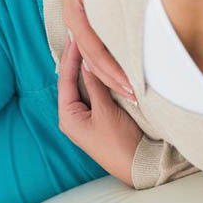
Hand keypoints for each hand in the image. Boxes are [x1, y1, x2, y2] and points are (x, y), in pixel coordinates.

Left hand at [57, 36, 142, 186]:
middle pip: (70, 82)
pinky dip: (94, 78)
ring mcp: (84, 118)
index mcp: (67, 117)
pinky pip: (92, 93)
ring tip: (85, 45)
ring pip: (81, 86)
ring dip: (84, 67)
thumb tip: (88, 63)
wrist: (137, 166)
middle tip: (77, 36)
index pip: (65, 80)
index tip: (74, 38)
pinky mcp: (97, 118)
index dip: (70, 58)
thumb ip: (96, 86)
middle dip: (74, 60)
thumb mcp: (106, 111)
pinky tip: (97, 65)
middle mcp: (72, 117)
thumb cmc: (119, 142)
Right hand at [62, 0, 135, 102]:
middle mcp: (74, 24)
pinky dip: (105, 65)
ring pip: (92, 60)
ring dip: (109, 77)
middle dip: (113, 81)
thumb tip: (120, 26)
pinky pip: (94, 50)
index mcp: (76, 17)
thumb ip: (104, 2)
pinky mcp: (84, 24)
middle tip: (135, 96)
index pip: (95, 52)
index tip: (130, 84)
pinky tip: (117, 74)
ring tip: (129, 91)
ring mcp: (77, 25)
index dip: (112, 71)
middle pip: (92, 62)